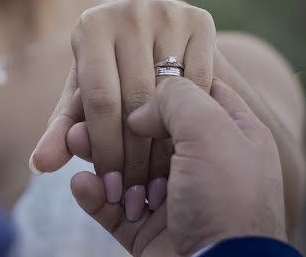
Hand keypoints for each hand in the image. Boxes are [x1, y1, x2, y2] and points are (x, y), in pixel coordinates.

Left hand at [31, 0, 215, 221]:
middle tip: (139, 196)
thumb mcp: (85, 101)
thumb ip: (62, 132)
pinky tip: (189, 152)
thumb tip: (39, 165)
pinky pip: (199, 82)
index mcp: (91, 25)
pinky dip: (195, 120)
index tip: (112, 189)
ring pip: (169, 93)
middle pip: (136, 98)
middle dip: (136, 155)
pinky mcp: (200, 18)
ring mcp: (167, 10)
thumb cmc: (111, 76)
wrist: (160, 42)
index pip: (99, 99)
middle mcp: (128, 10)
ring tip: (163, 185)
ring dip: (168, 146)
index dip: (106, 149)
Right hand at [70, 78, 286, 255]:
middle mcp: (203, 164)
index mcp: (231, 134)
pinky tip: (81, 184)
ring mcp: (175, 200)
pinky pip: (112, 206)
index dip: (155, 80)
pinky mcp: (149, 232)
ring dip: (96, 154)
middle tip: (84, 115)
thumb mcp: (211, 129)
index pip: (189, 90)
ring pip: (125, 165)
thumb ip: (175, 97)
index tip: (122, 74)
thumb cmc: (228, 200)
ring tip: (74, 145)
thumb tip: (139, 112)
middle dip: (112, 121)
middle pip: (148, 129)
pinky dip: (93, 194)